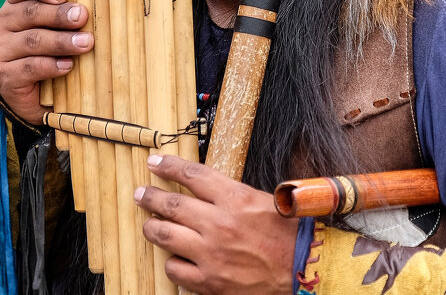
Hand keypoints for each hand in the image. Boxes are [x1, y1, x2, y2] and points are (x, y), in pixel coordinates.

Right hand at [0, 0, 91, 123]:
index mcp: (14, 4)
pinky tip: (68, 66)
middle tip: (83, 17)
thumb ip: (68, 14)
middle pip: (30, 12)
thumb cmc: (51, 52)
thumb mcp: (58, 29)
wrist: (33, 96)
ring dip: (61, 41)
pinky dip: (51, 66)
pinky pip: (29, 67)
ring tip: (85, 44)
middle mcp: (1, 23)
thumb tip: (92, 7)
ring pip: (32, 40)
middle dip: (59, 15)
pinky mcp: (2, 75)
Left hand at [135, 154, 297, 294]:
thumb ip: (230, 194)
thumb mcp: (262, 201)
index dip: (168, 166)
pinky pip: (175, 268)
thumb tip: (203, 187)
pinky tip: (175, 257)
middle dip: (150, 196)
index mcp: (235, 199)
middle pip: (171, 204)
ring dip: (152, 227)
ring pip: (165, 235)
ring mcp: (211, 255)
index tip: (154, 162)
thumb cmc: (289, 235)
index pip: (191, 175)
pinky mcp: (209, 282)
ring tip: (150, 223)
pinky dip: (172, 261)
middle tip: (141, 193)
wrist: (305, 271)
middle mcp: (219, 224)